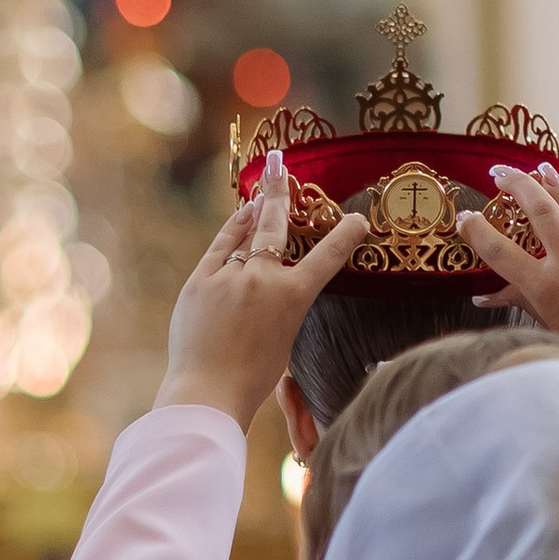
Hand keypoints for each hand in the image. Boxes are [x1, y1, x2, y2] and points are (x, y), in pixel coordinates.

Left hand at [158, 155, 366, 427]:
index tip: (358, 219)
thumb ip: (282, 302)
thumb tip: (270, 272)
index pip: (327, 257)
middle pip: (275, 227)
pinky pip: (221, 246)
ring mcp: (229, 277)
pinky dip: (232, 230)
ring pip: (246, 235)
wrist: (207, 392)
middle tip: (282, 167)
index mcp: (293, 297)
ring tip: (263, 190)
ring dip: (256, 212)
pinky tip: (241, 214)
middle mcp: (262, 279)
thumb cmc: (252, 377)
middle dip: (281, 194)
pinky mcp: (200, 281)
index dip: (345, 235)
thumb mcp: (285, 336)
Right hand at [460, 165, 558, 400]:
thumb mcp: (550, 327)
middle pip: (540, 212)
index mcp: (547, 290)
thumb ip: (519, 302)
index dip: (478, 231)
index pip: (501, 252)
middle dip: (517, 186)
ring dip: (553, 183)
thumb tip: (482, 295)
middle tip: (499, 173)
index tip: (465, 217)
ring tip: (537, 167)